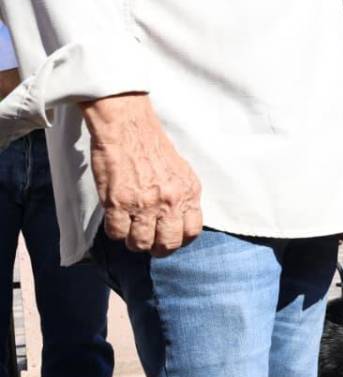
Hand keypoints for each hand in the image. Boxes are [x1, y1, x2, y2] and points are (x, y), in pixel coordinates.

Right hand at [82, 94, 202, 256]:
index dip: (180, 241)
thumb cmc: (153, 147)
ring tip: (131, 234)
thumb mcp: (181, 172)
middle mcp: (170, 202)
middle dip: (158, 249)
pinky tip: (116, 222)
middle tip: (149, 244)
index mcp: (189, 193)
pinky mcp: (118, 202)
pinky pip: (117, 233)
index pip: (192, 232)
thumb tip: (181, 219)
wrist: (128, 127)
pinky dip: (115, 232)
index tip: (171, 239)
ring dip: (134, 243)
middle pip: (168, 243)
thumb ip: (183, 196)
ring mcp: (144, 204)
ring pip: (141, 242)